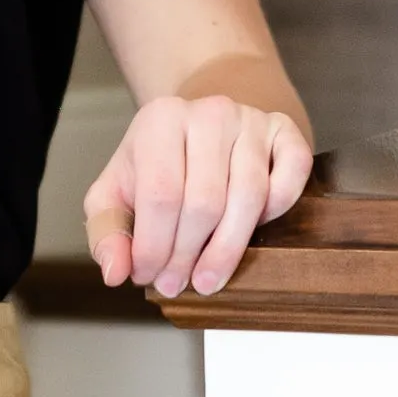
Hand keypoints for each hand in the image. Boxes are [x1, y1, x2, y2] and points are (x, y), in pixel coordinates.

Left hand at [83, 95, 312, 298]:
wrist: (197, 130)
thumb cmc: (156, 166)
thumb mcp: (116, 193)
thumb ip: (106, 231)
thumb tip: (115, 272)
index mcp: (161, 119)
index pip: (160, 194)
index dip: (155, 247)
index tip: (147, 276)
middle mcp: (210, 112)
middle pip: (205, 201)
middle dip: (188, 255)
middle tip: (176, 283)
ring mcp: (252, 120)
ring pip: (249, 197)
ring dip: (227, 250)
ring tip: (206, 278)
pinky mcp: (285, 132)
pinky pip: (290, 179)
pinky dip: (276, 212)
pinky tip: (250, 233)